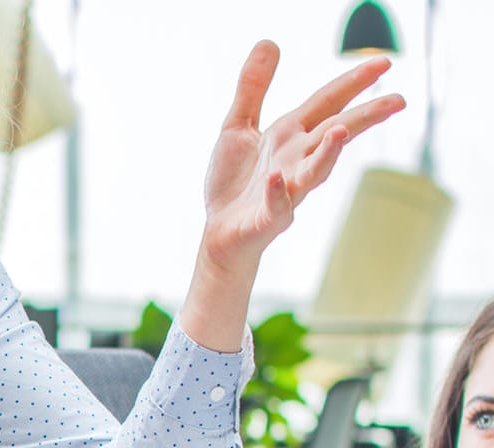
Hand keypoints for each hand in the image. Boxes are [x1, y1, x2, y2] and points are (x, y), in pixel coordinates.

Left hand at [199, 40, 404, 269]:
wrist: (220, 234)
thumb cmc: (233, 182)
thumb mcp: (237, 126)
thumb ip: (253, 87)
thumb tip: (270, 41)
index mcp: (289, 135)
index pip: (327, 103)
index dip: (352, 82)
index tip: (384, 63)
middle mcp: (294, 159)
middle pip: (333, 133)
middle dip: (364, 117)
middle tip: (399, 101)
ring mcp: (285, 190)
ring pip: (314, 171)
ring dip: (328, 153)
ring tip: (343, 131)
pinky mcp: (267, 217)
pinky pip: (275, 205)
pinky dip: (277, 193)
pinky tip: (275, 179)